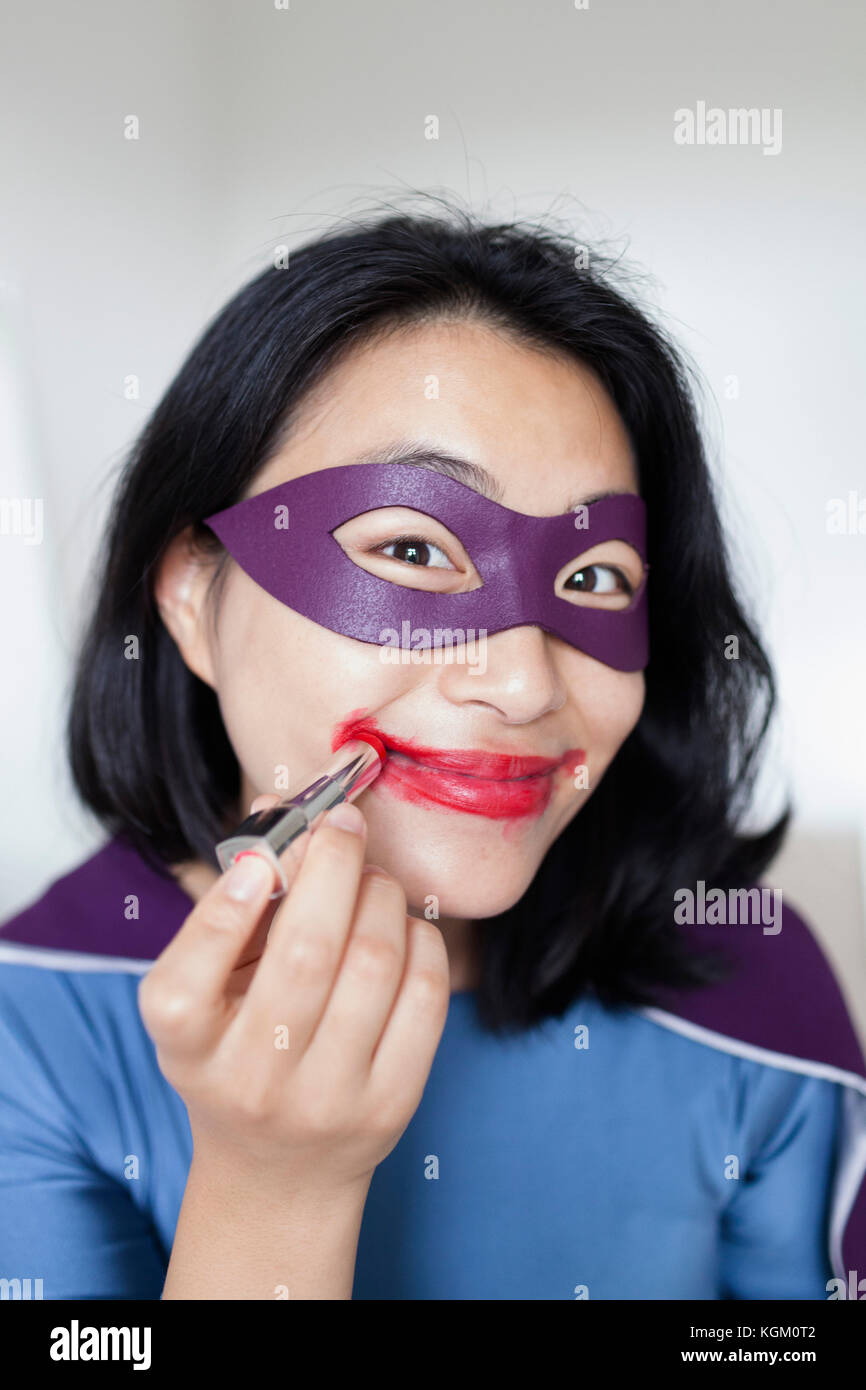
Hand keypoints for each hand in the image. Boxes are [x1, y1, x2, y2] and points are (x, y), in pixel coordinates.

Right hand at [138, 797, 450, 1195]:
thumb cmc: (236, 1049)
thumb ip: (234, 903)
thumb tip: (281, 806)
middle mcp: (253, 1080)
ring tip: (369, 880)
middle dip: (334, 865)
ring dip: (380, 895)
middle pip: (307, 953)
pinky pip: (424, 995)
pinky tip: (400, 928)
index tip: (265, 853)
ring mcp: (327, 1098)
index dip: (227, 909)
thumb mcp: (207, 990)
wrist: (279, 1169)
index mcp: (186, 1047)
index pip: (187, 983)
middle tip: (343, 823)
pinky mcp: (393, 1104)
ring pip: (376, 962)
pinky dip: (419, 939)